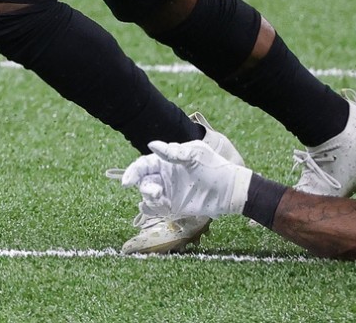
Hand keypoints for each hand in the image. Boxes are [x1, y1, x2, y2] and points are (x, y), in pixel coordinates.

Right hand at [117, 140, 252, 219]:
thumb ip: (173, 152)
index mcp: (166, 160)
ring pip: (147, 196)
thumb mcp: (194, 155)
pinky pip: (155, 209)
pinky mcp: (173, 207)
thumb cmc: (213, 166)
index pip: (143, 165)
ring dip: (149, 199)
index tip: (126, 182)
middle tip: (157, 193)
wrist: (229, 190)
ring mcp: (168, 192)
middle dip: (145, 188)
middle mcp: (164, 176)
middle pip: (143, 182)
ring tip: (164, 201)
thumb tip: (151, 144)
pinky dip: (152, 210)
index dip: (132, 172)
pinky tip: (162, 207)